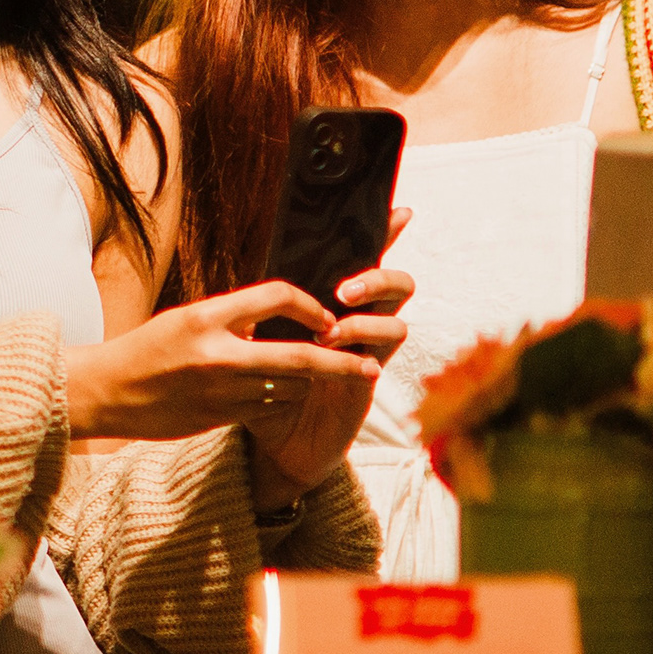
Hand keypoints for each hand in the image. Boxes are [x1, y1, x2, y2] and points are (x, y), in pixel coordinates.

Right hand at [63, 280, 389, 444]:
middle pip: (299, 356)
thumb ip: (230, 320)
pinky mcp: (220, 417)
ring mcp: (220, 390)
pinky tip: (285, 395)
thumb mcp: (185, 320)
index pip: (276, 296)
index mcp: (207, 317)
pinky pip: (268, 407)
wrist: (106, 392)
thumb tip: (270, 321)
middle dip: (340, 362)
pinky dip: (283, 400)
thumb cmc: (145, 350)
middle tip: (369, 364)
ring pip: (289, 386)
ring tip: (323, 377)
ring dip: (309, 383)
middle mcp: (217, 353)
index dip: (309, 307)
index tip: (324, 317)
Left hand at [240, 223, 419, 510]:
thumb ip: (262, 314)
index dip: (384, 234)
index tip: (399, 211)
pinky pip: (382, 357)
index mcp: (330, 302)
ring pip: (396, 320)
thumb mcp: (254, 342)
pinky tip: (342, 357)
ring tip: (330, 330)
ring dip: (367, 319)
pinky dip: (364, 352)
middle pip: (393, 284)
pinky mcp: (367, 382)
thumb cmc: (262, 384)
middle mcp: (357, 322)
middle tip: (344, 288)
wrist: (272, 441)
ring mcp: (366, 352)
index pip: (359, 260)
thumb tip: (253, 284)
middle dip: (378, 275)